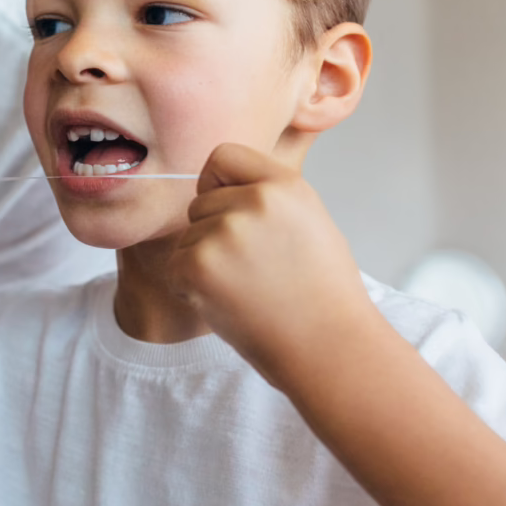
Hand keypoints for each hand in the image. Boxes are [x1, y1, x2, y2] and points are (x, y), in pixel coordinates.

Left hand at [169, 143, 375, 385]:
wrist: (330, 349)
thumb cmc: (322, 293)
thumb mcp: (309, 220)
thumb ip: (268, 195)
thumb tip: (219, 183)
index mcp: (285, 185)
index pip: (223, 156)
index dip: (220, 185)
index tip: (234, 212)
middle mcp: (255, 201)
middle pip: (200, 201)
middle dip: (215, 231)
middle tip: (255, 269)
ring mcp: (224, 233)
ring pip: (188, 236)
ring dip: (205, 263)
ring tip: (248, 289)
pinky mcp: (199, 266)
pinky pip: (175, 266)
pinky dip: (191, 287)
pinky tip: (229, 303)